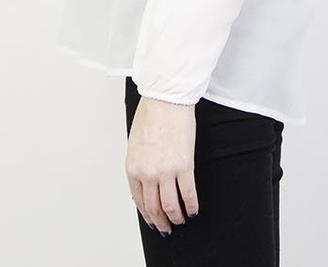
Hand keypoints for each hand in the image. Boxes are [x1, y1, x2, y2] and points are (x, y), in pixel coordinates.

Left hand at [125, 95, 199, 235]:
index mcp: (133, 168)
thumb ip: (139, 165)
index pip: (139, 201)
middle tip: (167, 227)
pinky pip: (188, 194)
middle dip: (161, 221)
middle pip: (154, 208)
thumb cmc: (151, 114)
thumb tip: (147, 182)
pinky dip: (192, 205)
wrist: (166, 99)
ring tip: (182, 220)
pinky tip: (193, 209)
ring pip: (171, 206)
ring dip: (177, 217)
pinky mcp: (184, 166)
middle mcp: (147, 174)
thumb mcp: (135, 144)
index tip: (153, 221)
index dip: (147, 215)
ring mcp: (166, 172)